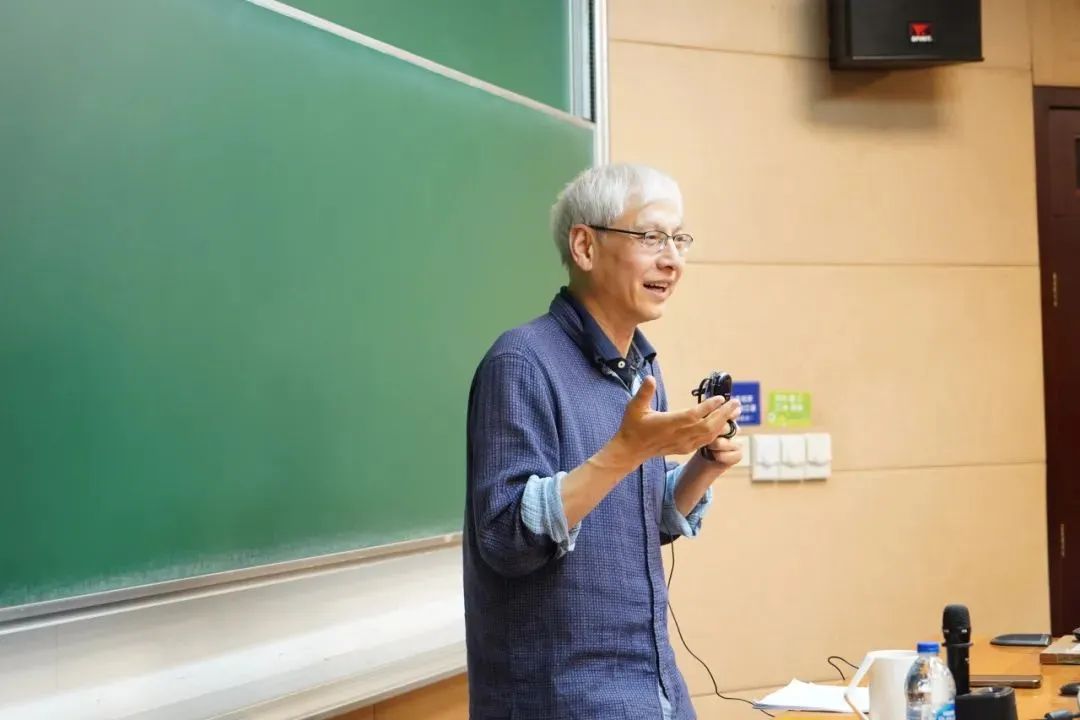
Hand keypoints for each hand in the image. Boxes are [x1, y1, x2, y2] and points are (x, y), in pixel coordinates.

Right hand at [613, 376, 739, 464]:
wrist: (631, 450)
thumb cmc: (632, 427)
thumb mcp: (634, 407)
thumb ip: (644, 392)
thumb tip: (650, 378)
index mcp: (668, 424)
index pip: (694, 415)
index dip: (709, 407)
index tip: (721, 398)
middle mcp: (679, 435)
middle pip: (708, 426)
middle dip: (724, 415)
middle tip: (737, 403)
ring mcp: (684, 444)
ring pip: (710, 435)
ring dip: (724, 424)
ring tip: (735, 412)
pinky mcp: (685, 448)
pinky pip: (706, 441)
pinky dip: (717, 433)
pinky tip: (723, 425)